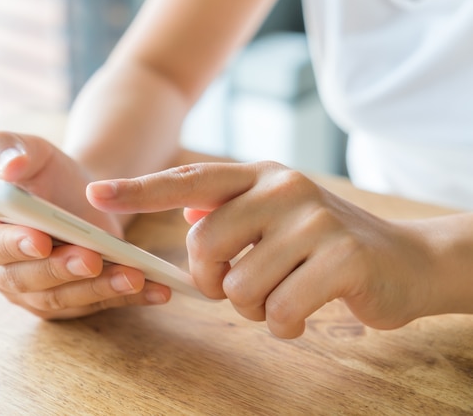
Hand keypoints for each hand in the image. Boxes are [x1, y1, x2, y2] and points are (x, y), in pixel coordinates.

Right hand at [0, 131, 169, 318]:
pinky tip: (157, 290)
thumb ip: (9, 149)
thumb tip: (8, 166)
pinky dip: (128, 298)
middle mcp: (2, 271)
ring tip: (134, 275)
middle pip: (28, 279)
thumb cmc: (49, 174)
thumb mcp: (31, 152)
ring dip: (100, 289)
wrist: (83, 196)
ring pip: (65, 298)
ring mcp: (35, 293)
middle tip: (94, 259)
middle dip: (63, 270)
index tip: (42, 240)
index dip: (14, 246)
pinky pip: (98, 304)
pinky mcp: (69, 304)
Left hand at [87, 162, 436, 337]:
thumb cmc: (324, 244)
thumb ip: (230, 209)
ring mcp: (315, 219)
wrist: (403, 261)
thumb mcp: (276, 215)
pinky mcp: (341, 257)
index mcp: (260, 175)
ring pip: (239, 287)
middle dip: (212, 280)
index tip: (95, 194)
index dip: (139, 189)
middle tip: (239, 286)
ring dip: (255, 306)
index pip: (189, 179)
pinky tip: (307, 309)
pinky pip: (280, 311)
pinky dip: (285, 324)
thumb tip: (184, 206)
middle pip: (203, 244)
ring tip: (284, 293)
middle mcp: (284, 186)